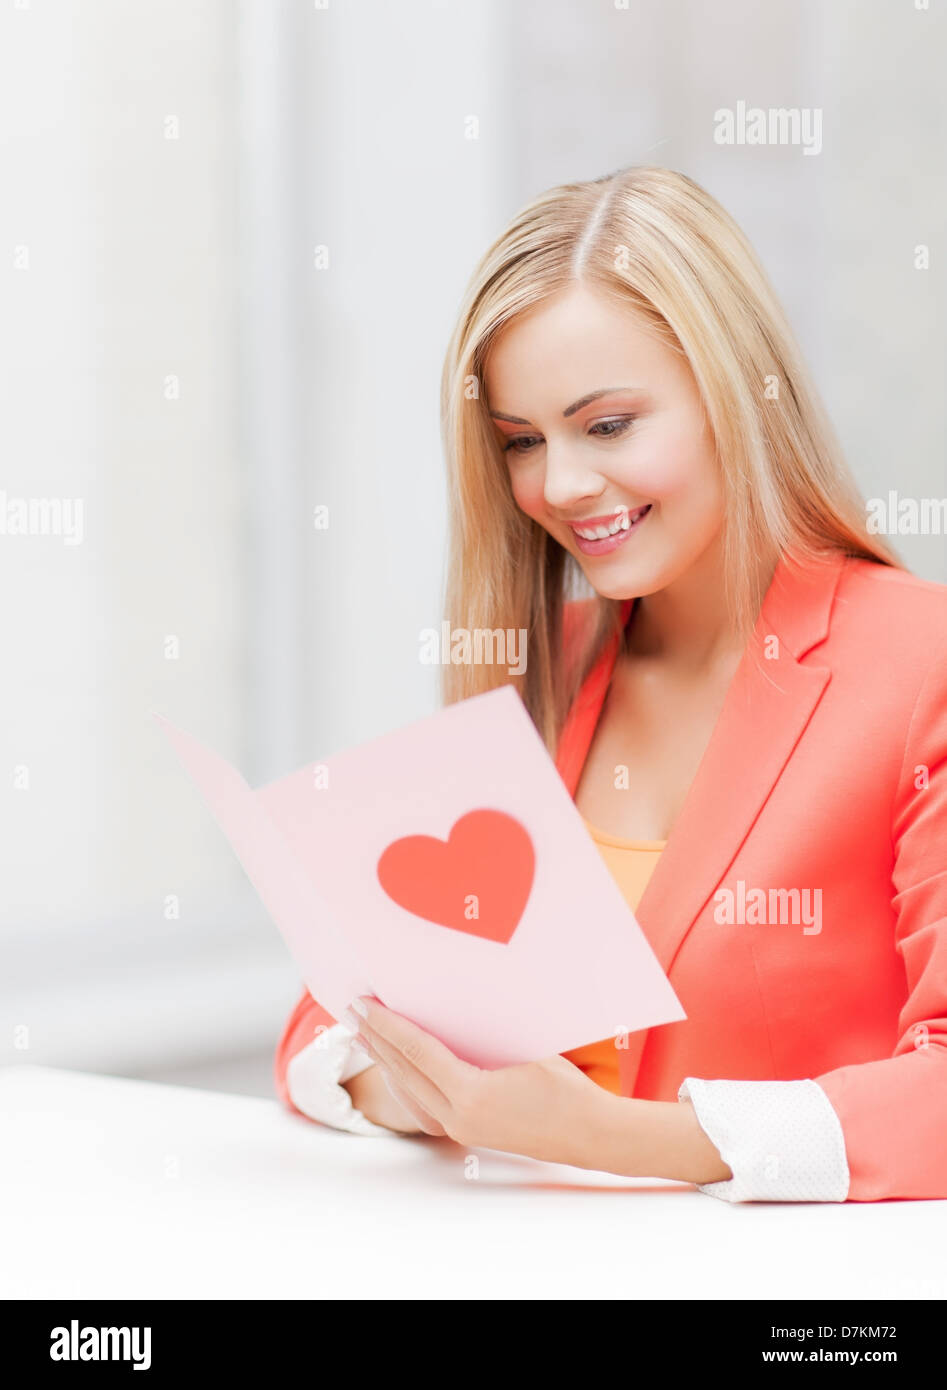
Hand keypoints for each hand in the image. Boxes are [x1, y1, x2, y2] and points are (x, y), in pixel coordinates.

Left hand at [344, 995, 605, 1166]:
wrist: (590, 1135)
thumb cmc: (567, 1089)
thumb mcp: (526, 1050)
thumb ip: (485, 1035)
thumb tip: (451, 1006)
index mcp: (472, 1094)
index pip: (417, 1052)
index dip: (388, 1025)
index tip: (365, 1004)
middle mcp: (459, 1117)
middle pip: (405, 1072)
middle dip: (377, 1040)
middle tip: (353, 1011)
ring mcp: (461, 1130)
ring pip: (409, 1092)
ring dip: (386, 1062)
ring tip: (366, 1036)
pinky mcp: (468, 1133)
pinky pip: (423, 1107)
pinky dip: (405, 1083)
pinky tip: (398, 1069)